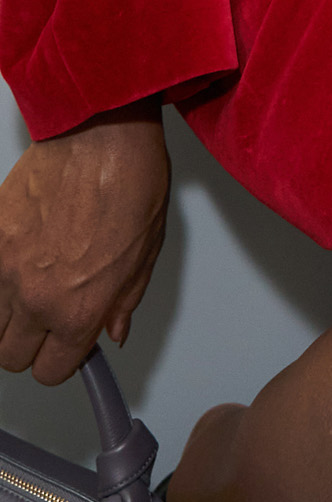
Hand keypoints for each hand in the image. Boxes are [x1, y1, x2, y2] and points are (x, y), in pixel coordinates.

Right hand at [0, 110, 169, 384]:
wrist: (100, 131)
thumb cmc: (130, 178)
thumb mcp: (147, 250)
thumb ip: (125, 300)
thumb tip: (113, 330)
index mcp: (80, 308)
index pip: (54, 371)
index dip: (63, 359)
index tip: (68, 344)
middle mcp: (37, 298)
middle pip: (13, 357)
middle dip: (32, 344)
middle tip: (48, 319)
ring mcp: (5, 269)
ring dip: (7, 320)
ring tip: (28, 296)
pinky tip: (16, 267)